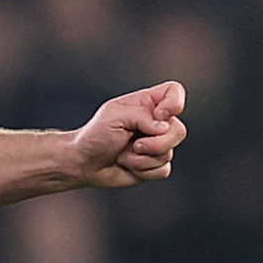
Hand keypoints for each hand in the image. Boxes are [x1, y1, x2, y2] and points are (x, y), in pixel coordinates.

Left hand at [69, 82, 186, 186]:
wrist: (84, 164)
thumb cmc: (95, 135)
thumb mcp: (114, 116)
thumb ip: (141, 117)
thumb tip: (163, 128)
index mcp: (147, 103)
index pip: (175, 92)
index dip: (174, 103)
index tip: (159, 115)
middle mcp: (156, 123)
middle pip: (178, 130)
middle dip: (156, 143)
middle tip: (134, 144)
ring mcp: (157, 144)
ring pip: (168, 153)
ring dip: (141, 159)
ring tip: (123, 154)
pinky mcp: (155, 165)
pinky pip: (163, 170)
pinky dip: (143, 171)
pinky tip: (128, 166)